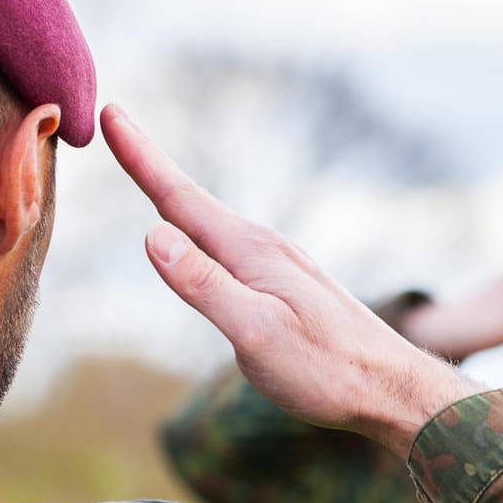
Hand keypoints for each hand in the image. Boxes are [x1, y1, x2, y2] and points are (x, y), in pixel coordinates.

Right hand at [102, 104, 479, 457]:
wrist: (391, 389)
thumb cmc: (326, 369)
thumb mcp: (255, 333)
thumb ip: (204, 285)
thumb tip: (151, 233)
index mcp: (250, 252)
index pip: (180, 198)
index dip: (141, 156)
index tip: (110, 112)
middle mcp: (264, 248)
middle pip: (193, 202)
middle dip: (150, 167)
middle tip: (117, 126)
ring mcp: (278, 266)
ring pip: (213, 225)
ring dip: (175, 197)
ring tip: (147, 174)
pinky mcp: (287, 288)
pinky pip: (230, 249)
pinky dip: (201, 231)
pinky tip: (203, 239)